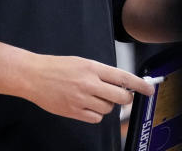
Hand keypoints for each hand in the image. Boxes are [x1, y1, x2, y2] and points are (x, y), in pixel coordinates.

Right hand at [23, 53, 153, 122]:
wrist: (33, 75)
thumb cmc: (55, 67)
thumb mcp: (80, 62)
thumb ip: (100, 72)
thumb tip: (119, 83)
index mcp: (91, 67)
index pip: (123, 77)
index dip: (139, 85)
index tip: (148, 90)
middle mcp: (88, 83)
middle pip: (120, 97)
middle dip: (124, 98)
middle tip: (121, 96)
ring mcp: (81, 98)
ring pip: (108, 109)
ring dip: (106, 105)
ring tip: (93, 97)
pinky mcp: (74, 111)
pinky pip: (96, 118)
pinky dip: (95, 114)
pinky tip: (86, 106)